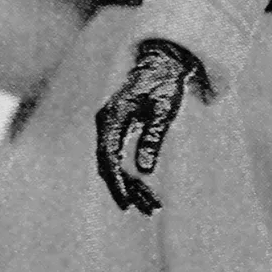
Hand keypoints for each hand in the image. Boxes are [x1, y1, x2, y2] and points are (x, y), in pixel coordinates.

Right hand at [95, 38, 208, 215]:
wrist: (164, 62)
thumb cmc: (165, 83)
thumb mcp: (164, 108)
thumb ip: (154, 137)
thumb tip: (144, 170)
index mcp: (112, 115)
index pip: (108, 155)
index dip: (116, 181)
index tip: (126, 202)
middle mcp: (106, 122)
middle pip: (109, 165)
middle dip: (127, 189)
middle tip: (148, 209)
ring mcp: (110, 127)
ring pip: (115, 165)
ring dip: (131, 186)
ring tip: (152, 207)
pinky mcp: (119, 132)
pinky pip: (121, 159)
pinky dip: (133, 176)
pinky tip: (146, 193)